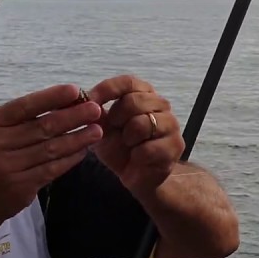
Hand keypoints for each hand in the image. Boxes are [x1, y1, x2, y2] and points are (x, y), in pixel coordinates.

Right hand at [0, 84, 103, 224]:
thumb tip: (66, 103)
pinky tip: (83, 151)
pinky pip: (51, 169)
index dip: (52, 97)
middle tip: (96, 110)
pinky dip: (70, 160)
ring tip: (97, 130)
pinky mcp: (20, 186)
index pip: (26, 105)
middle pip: (43, 126)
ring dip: (77, 139)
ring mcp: (8, 166)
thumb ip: (25, 120)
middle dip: (73, 117)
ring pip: (50, 149)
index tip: (76, 90)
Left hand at [86, 75, 183, 195]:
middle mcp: (160, 104)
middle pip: (134, 101)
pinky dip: (136, 156)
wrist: (137, 176)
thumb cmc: (120, 148)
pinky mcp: (175, 145)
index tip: (90, 100)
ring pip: (142, 124)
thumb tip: (83, 99)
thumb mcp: (102, 129)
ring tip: (128, 145)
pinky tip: (137, 158)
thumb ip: (95, 114)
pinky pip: (148, 148)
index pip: (128, 82)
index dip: (108, 89)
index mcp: (143, 94)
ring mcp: (171, 124)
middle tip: (114, 130)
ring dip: (127, 138)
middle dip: (116, 118)